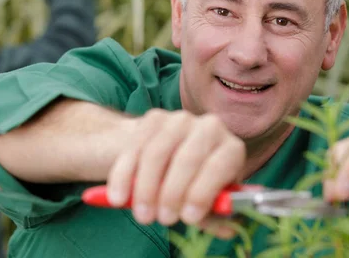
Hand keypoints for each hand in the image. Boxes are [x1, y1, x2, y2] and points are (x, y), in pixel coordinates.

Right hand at [107, 109, 245, 237]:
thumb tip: (227, 231)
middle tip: (160, 220)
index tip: (187, 219)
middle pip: (187, 159)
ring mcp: (180, 119)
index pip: (218, 167)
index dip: (202, 193)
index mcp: (230, 148)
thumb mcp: (209, 200)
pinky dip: (123, 175)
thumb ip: (214, 215)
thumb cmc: (197, 183)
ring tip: (142, 214)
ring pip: (157, 152)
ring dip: (146, 187)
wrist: (174, 152)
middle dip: (171, 193)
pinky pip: (134, 148)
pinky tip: (118, 198)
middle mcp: (209, 127)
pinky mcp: (153, 118)